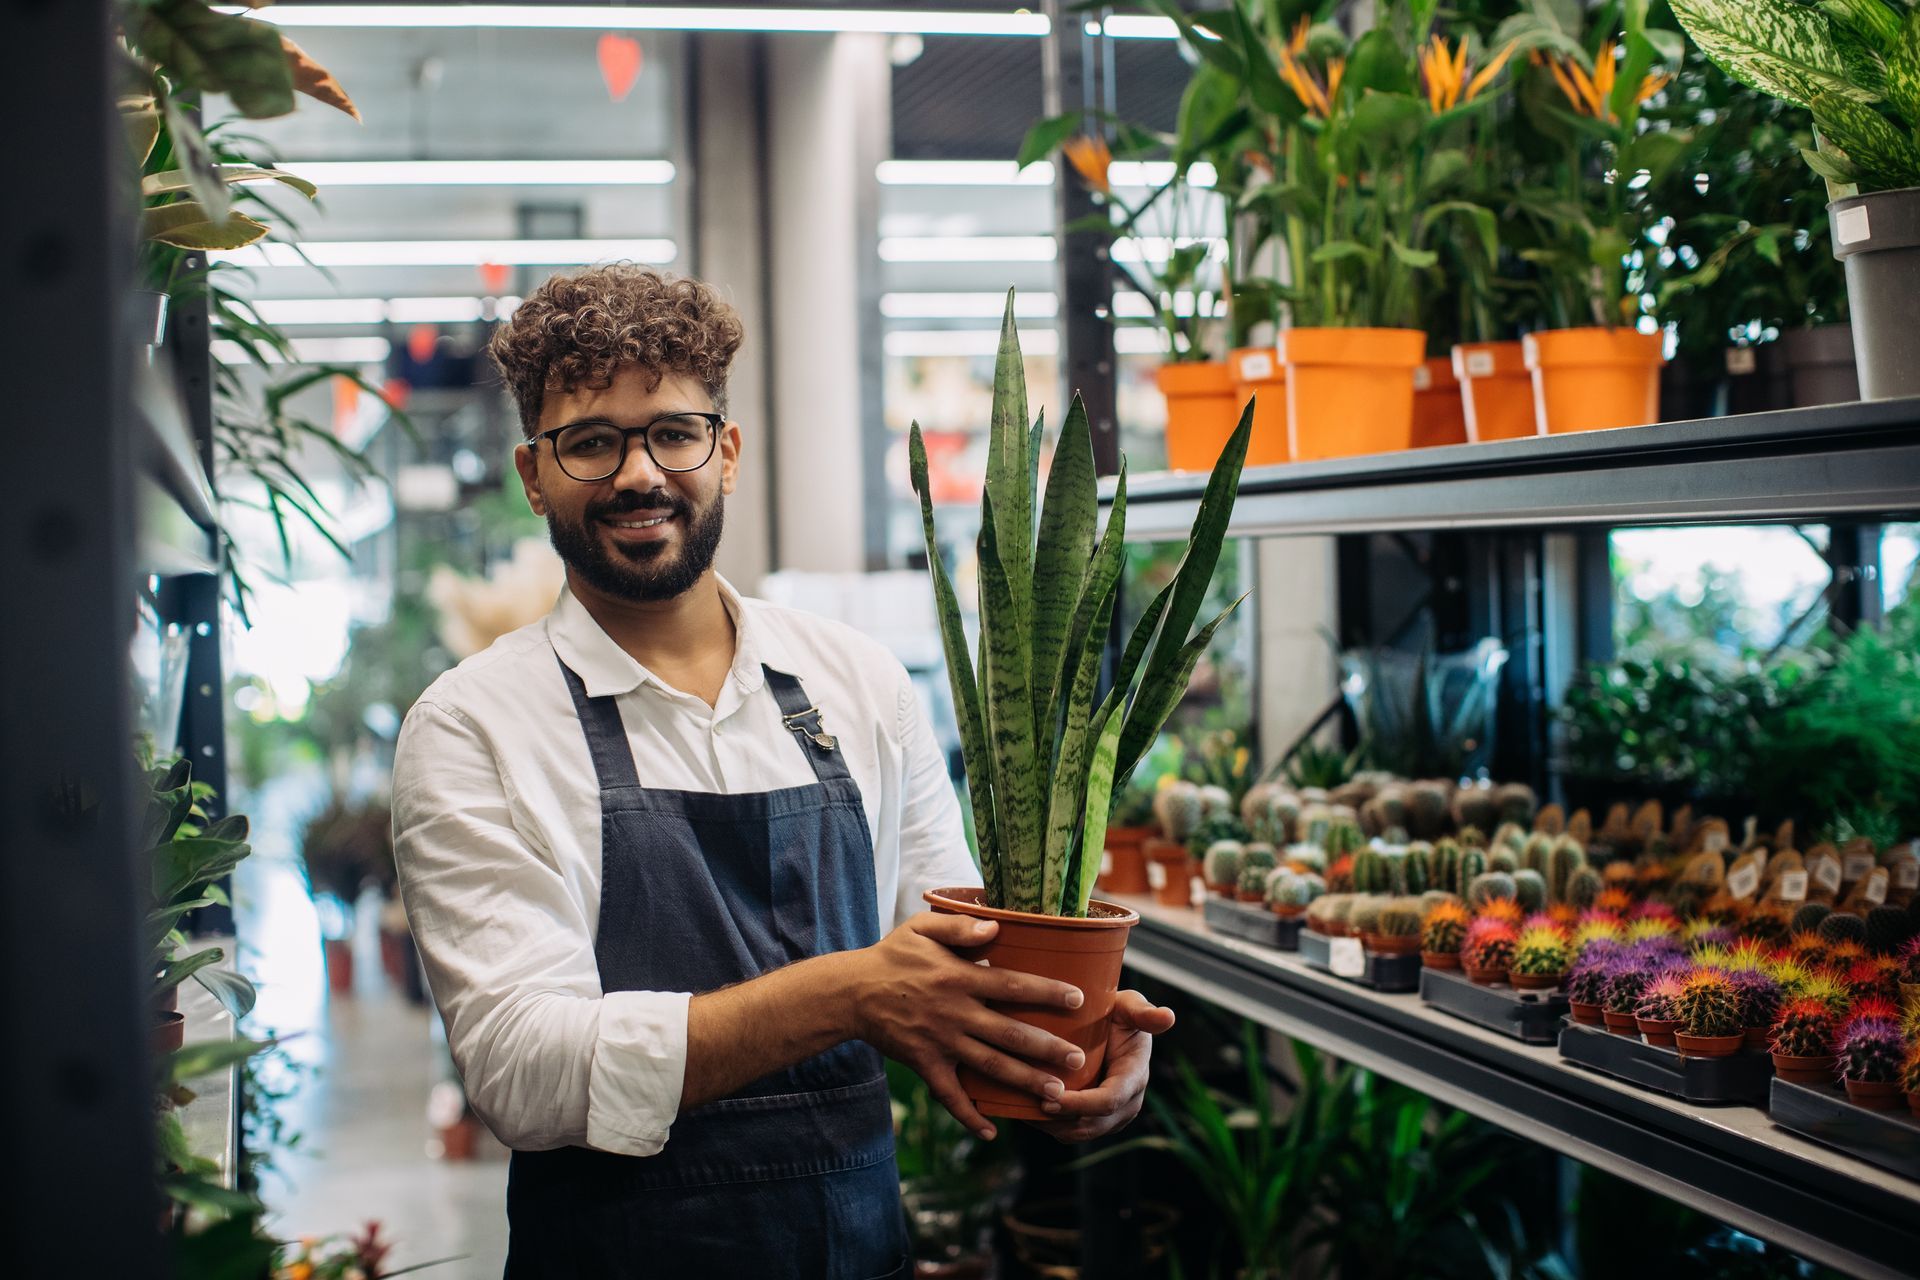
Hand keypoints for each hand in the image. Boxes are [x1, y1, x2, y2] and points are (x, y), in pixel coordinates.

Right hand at [847, 912, 1086, 1140]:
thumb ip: (959, 926)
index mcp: (958, 977)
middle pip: (1009, 1033)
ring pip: (990, 1066)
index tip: (1078, 999)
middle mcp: (955, 1013)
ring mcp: (940, 1042)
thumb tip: (996, 927)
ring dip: (1025, 1081)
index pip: (1012, 985)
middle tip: (1080, 1059)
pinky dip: (969, 1116)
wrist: (851, 993)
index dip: (1046, 992)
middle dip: (1047, 1048)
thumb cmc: (892, 956)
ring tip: (1058, 1094)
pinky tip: (992, 1131)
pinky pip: (949, 1095)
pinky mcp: (925, 1064)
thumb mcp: (921, 928)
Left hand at [1026, 990, 1174, 1143]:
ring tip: (1027, 1111)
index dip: (1080, 1104)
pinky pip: (1073, 1132)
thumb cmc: (1117, 1012)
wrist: (1110, 1028)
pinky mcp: (1097, 1121)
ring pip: (1081, 1133)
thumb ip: (1144, 1012)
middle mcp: (1128, 1103)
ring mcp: (1113, 1116)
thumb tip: (1168, 1016)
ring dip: (1054, 1126)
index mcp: (1135, 1077)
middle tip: (1032, 1105)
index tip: (1051, 1098)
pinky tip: (1030, 1112)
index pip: (1109, 1100)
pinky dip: (1052, 1127)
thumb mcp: (1129, 1006)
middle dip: (1061, 1118)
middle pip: (1093, 1124)